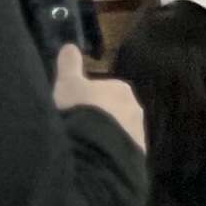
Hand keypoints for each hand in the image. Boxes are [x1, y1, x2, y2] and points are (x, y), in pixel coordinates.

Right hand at [58, 39, 146, 153]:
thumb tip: (70, 46)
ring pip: (120, 133)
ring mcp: (138, 135)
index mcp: (121, 89)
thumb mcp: (67, 84)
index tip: (77, 107)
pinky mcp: (137, 158)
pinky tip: (94, 159)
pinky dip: (109, 154)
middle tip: (80, 127)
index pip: (106, 89)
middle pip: (116, 111)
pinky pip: (120, 153)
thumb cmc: (81, 111)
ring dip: (106, 137)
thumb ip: (69, 65)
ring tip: (85, 146)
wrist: (96, 151)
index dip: (89, 98)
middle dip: (102, 118)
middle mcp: (135, 109)